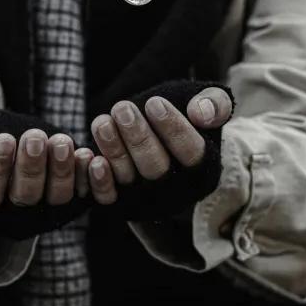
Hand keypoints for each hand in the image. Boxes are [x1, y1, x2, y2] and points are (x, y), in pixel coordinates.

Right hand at [0, 126, 93, 208]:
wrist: (6, 144)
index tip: (4, 139)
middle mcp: (14, 218)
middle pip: (25, 197)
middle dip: (31, 167)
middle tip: (35, 137)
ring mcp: (45, 213)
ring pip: (57, 197)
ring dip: (62, 170)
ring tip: (61, 141)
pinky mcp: (72, 203)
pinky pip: (83, 196)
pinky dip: (88, 179)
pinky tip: (88, 155)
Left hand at [88, 87, 232, 201]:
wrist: (161, 130)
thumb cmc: (187, 116)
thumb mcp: (209, 104)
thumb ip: (216, 104)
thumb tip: (201, 113)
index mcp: (204, 170)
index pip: (191, 153)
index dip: (173, 129)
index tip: (154, 103)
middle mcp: (176, 190)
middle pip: (156, 168)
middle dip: (137, 137)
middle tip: (122, 109)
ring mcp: (147, 198)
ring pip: (128, 176)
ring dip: (114, 149)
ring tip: (102, 121)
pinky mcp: (121, 201)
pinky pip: (108, 197)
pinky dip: (98, 181)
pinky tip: (90, 156)